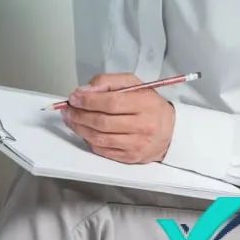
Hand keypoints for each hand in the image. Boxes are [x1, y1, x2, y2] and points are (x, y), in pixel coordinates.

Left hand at [60, 73, 174, 163]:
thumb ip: (108, 82)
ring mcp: (136, 144)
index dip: (88, 101)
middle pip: (102, 122)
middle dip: (79, 115)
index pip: (110, 103)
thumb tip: (85, 91)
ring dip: (79, 128)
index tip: (74, 97)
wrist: (170, 130)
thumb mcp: (133, 84)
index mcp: (144, 104)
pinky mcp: (131, 157)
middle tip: (68, 109)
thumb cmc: (149, 105)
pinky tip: (84, 132)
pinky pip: (103, 151)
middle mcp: (142, 126)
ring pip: (100, 138)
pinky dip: (89, 141)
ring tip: (71, 119)